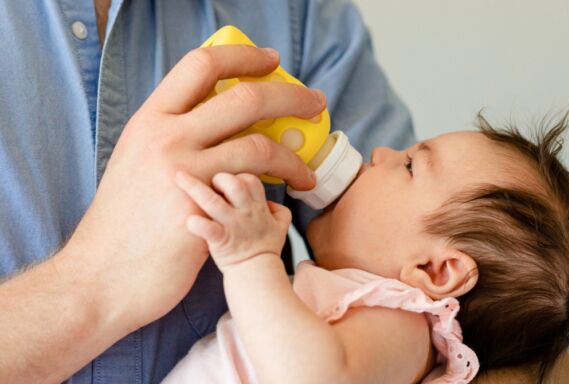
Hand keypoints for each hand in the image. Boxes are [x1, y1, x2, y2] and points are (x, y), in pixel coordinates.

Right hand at [59, 44, 323, 331]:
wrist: (101, 276)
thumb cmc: (123, 223)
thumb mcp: (137, 160)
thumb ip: (171, 136)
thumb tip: (214, 121)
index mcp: (150, 120)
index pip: (201, 65)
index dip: (243, 56)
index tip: (271, 61)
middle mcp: (166, 137)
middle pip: (244, 97)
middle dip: (290, 96)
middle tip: (314, 103)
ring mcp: (184, 172)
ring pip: (259, 145)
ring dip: (294, 154)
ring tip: (307, 169)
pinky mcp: (202, 210)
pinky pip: (256, 186)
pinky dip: (282, 183)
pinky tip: (291, 189)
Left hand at [175, 171, 291, 272]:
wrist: (258, 274)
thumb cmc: (265, 249)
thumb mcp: (281, 227)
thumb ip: (279, 210)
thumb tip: (271, 201)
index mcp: (258, 206)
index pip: (250, 179)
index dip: (238, 174)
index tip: (227, 179)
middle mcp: (245, 213)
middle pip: (234, 183)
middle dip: (219, 177)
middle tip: (208, 182)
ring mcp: (232, 226)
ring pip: (214, 201)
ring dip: (196, 188)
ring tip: (179, 177)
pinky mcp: (220, 241)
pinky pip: (207, 230)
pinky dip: (196, 224)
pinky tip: (189, 220)